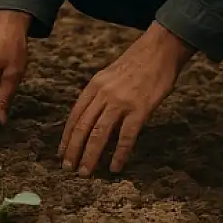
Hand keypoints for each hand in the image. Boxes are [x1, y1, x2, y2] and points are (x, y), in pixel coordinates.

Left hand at [59, 22, 195, 175]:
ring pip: (99, 134)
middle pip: (83, 127)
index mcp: (94, 85)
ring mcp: (121, 102)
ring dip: (90, 156)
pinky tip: (115, 167)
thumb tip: (92, 120)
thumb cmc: (137, 63)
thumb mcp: (110, 75)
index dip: (67, 137)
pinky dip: (118, 154)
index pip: (75, 116)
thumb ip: (100, 95)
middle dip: (74, 150)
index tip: (62, 153)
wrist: (160, 50)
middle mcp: (103, 94)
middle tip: (69, 168)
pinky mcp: (140, 110)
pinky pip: (126, 137)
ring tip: (86, 172)